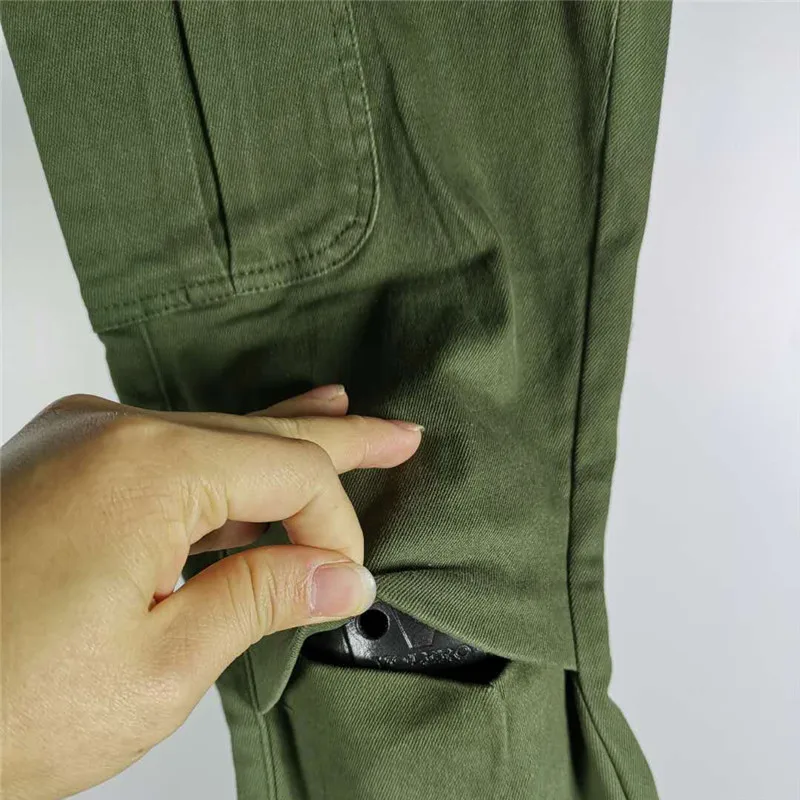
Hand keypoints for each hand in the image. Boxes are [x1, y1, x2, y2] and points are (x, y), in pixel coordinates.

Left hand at [0, 387, 421, 799]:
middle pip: (260, 432)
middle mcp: (111, 429)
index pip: (292, 472)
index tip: (345, 583)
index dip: (335, 528)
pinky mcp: (61, 458)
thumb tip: (343, 575)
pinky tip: (256, 445)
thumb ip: (262, 597)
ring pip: (214, 434)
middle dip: (338, 439)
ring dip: (282, 438)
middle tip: (399, 435)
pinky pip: (166, 448)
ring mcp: (79, 437)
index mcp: (147, 467)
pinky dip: (221, 460)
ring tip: (345, 417)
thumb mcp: (159, 667)